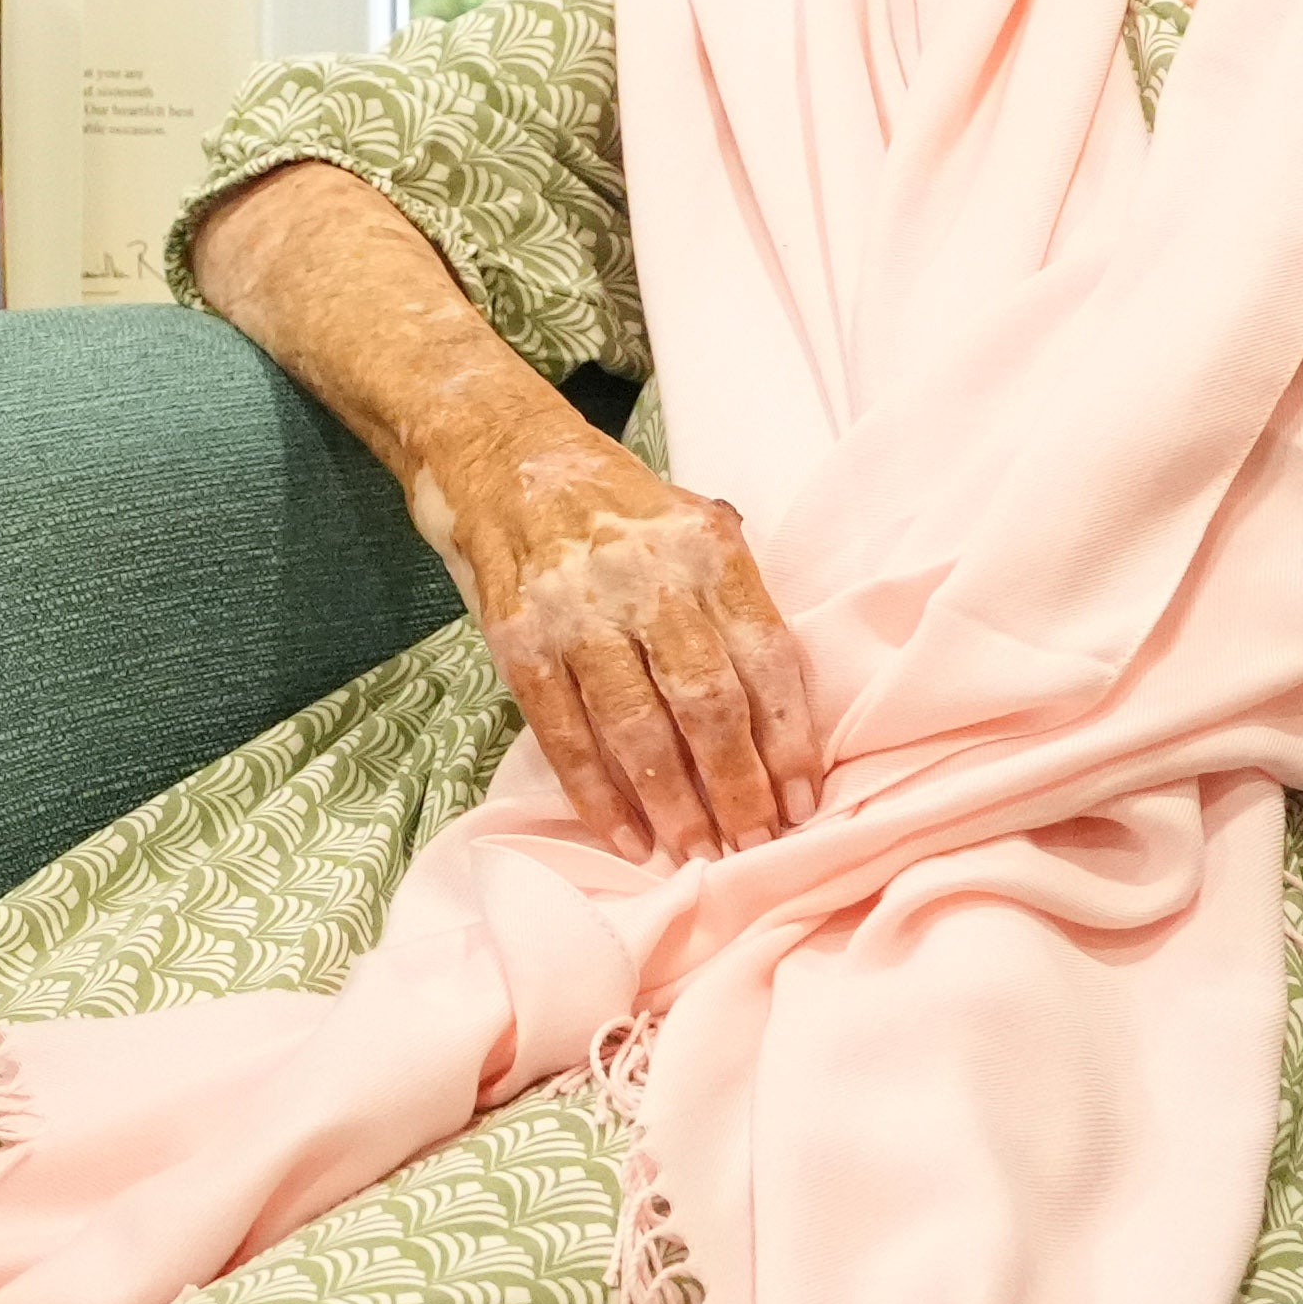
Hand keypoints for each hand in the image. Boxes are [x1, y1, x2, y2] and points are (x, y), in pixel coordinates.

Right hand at [416, 390, 826, 861]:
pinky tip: (626, 836)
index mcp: (707, 548)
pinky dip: (596, 793)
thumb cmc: (611, 500)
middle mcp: (647, 577)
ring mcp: (577, 608)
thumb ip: (734, 595)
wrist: (499, 450)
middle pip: (707, 702)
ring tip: (697, 853)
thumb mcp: (691, 519)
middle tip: (755, 848)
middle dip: (737, 787)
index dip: (789, 741)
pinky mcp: (518, 635)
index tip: (803, 804)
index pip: (766, 658)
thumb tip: (782, 703)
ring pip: (636, 726)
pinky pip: (563, 730)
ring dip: (672, 803)